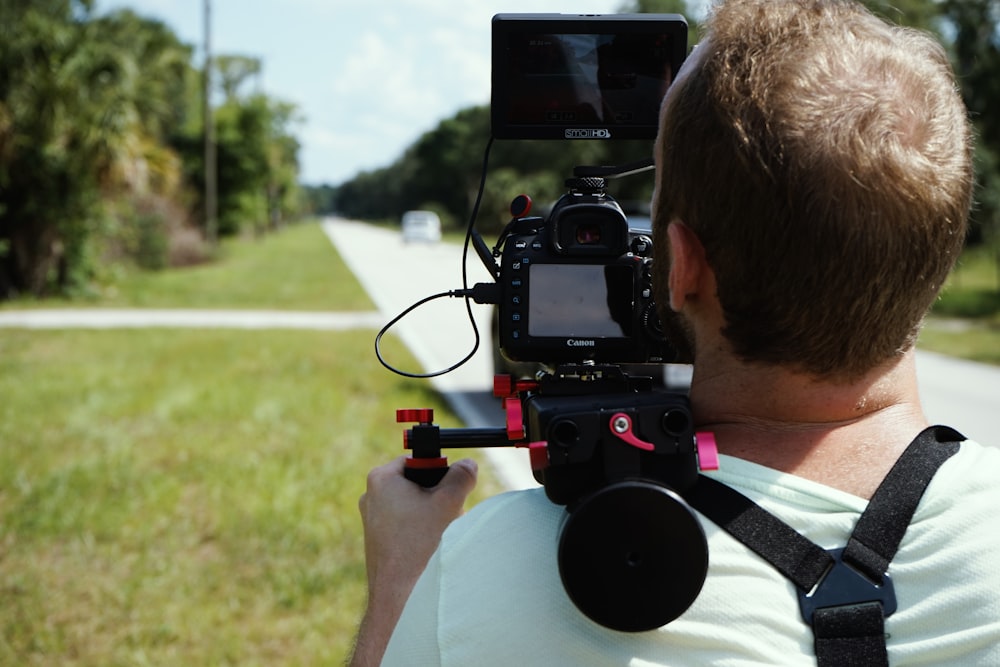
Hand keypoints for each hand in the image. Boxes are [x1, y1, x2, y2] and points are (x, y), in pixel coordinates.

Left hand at [350, 455, 477, 665]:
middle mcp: (371, 496)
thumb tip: (468, 465)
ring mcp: (372, 519)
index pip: (418, 461)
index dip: (439, 474)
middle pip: (417, 484)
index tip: (448, 490)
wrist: (399, 592)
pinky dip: (421, 531)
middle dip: (437, 498)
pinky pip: (405, 525)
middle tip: (446, 514)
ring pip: (413, 506)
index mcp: (381, 478)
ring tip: (437, 534)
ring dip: (431, 516)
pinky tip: (428, 547)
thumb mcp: (448, 502)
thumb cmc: (418, 545)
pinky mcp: (377, 539)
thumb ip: (461, 476)